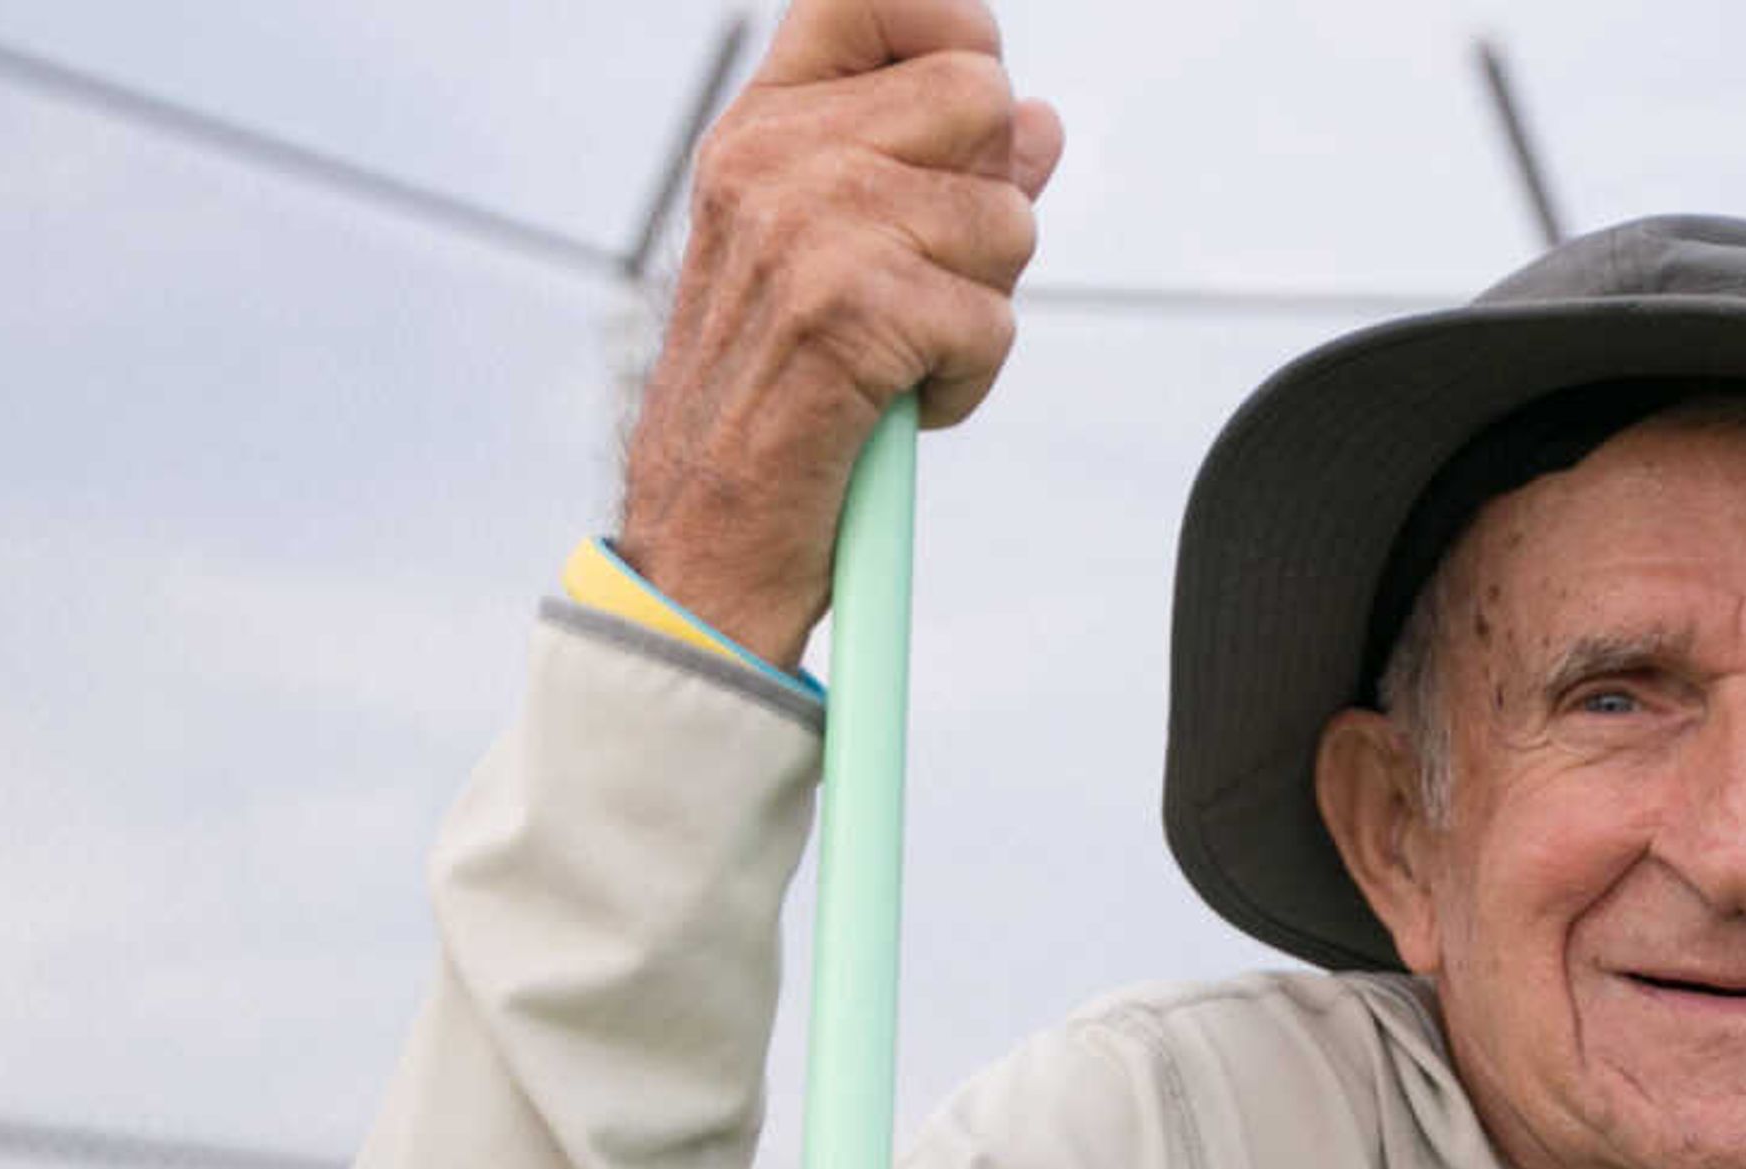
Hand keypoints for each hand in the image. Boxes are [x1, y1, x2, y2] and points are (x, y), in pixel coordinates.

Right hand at [618, 0, 1064, 666]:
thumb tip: (1040, 121)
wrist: (705, 541)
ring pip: (1004, 216)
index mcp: (762, 127)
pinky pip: (992, 318)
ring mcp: (807, 227)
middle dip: (988, 202)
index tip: (966, 116)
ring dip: (979, 304)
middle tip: (921, 281)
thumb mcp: (835, 260)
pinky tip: (897, 403)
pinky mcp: (847, 309)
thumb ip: (934, 174)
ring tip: (898, 354)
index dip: (955, 31)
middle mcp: (776, 157)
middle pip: (981, 96)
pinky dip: (965, 380)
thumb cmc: (772, 406)